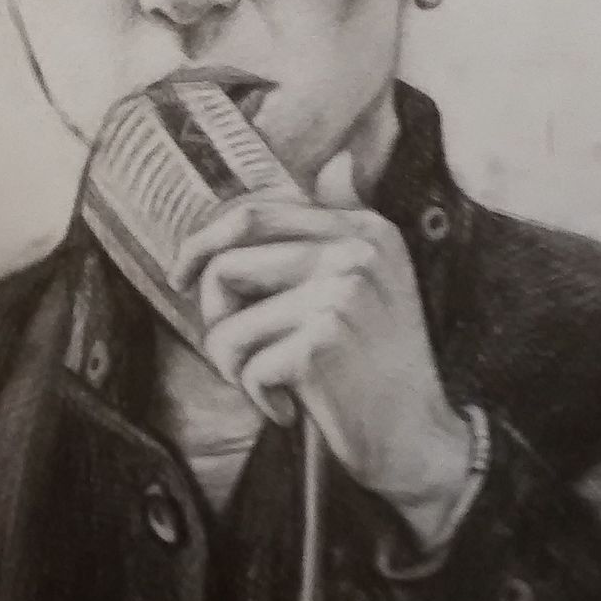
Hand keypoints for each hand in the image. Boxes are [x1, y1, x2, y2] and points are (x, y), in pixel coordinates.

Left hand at [171, 151, 474, 546]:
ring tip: (274, 384)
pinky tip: (293, 408)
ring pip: (228, 326)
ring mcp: (338, 297)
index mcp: (365, 230)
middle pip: (227, 265)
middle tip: (240, 353)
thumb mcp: (376, 281)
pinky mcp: (320, 347)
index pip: (255, 214)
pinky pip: (247, 367)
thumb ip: (348, 221)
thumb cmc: (382, 367)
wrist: (419, 439)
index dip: (202, 244)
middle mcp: (355, 253)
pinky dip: (260, 398)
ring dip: (237, 368)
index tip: (182, 276)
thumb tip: (339, 161)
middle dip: (216, 317)